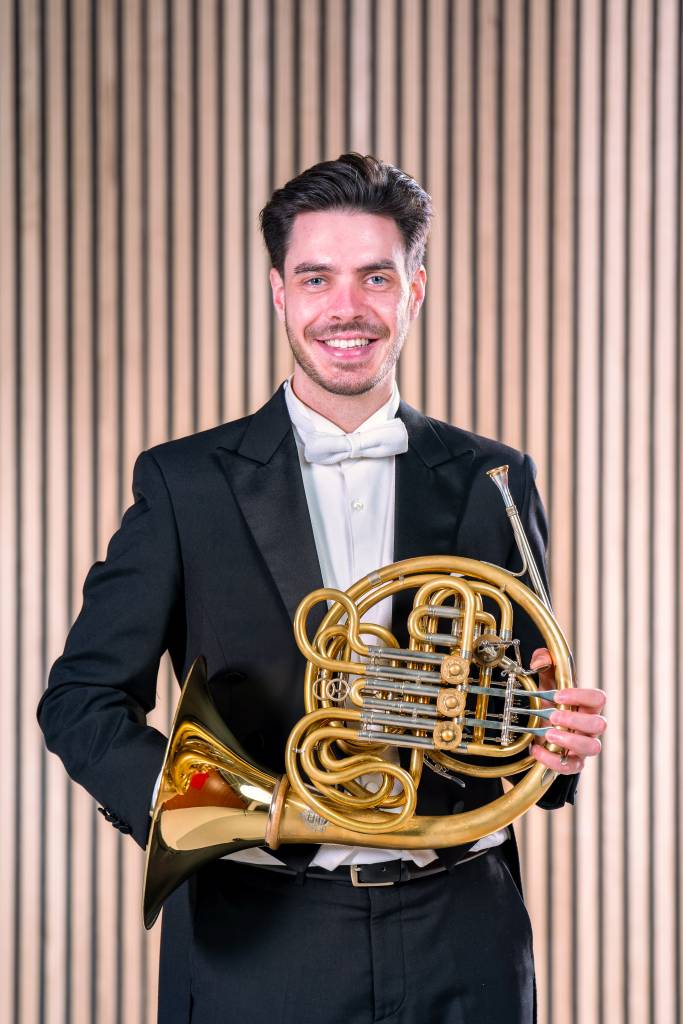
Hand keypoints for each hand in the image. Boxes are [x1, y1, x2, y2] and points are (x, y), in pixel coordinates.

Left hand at [528, 648, 605, 774]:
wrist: (541, 730)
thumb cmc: (549, 705)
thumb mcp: (545, 684)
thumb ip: (544, 664)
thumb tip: (540, 659)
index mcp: (587, 705)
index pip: (599, 698)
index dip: (581, 696)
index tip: (558, 695)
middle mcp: (590, 726)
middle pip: (600, 724)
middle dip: (575, 719)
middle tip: (552, 715)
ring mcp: (583, 746)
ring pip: (593, 747)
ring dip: (570, 740)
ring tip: (549, 734)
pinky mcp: (573, 763)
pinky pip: (570, 767)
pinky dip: (552, 760)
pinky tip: (536, 749)